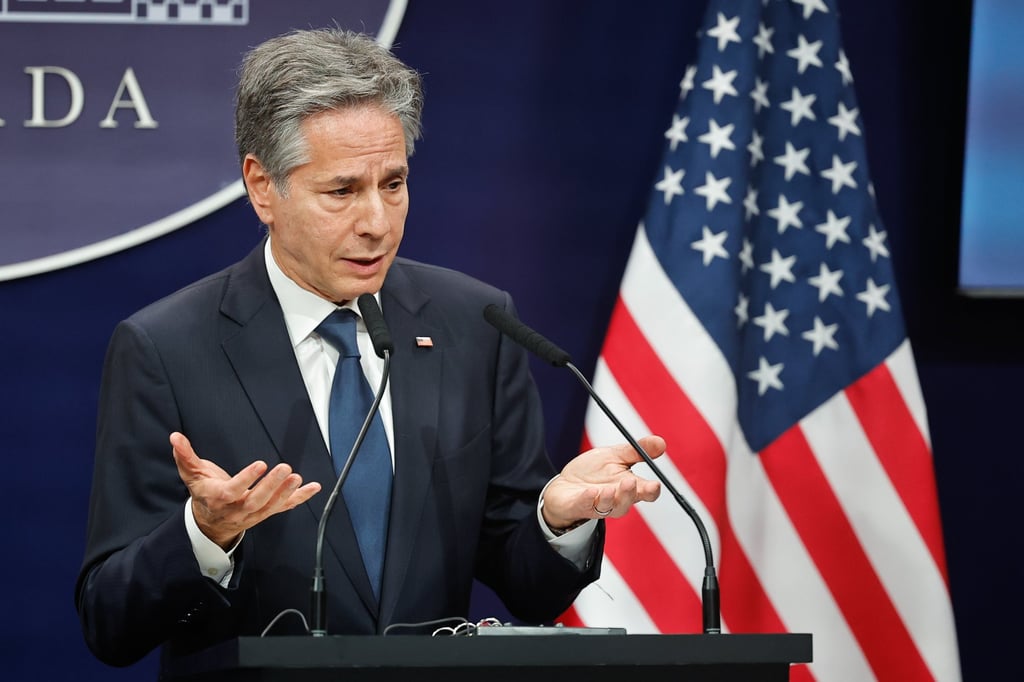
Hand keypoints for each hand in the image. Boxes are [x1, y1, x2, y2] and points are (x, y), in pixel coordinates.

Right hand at [170, 432, 321, 548]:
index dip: (246, 480)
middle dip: (271, 486)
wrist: (211, 522)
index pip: (232, 491)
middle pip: (255, 501)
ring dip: (287, 493)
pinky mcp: (266, 513)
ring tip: (297, 477)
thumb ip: (184, 455)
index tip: (260, 465)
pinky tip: (314, 488)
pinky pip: (285, 507)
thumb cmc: (204, 493)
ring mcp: (253, 514)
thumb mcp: (192, 474)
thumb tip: (175, 437)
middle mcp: (237, 509)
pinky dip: (301, 498)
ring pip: (271, 507)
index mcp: (218, 498)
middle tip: (284, 469)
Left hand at [541, 435, 664, 530]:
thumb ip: (637, 451)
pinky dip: (588, 499)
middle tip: (630, 482)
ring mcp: (598, 505)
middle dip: (630, 493)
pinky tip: (590, 491)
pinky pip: (585, 505)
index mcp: (629, 487)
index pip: (646, 492)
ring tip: (610, 489)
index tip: (655, 484)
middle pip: (628, 501)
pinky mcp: (580, 506)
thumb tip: (661, 443)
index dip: (651, 491)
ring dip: (610, 499)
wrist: (564, 486)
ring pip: (609, 507)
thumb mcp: (615, 455)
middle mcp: (616, 499)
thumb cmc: (592, 472)